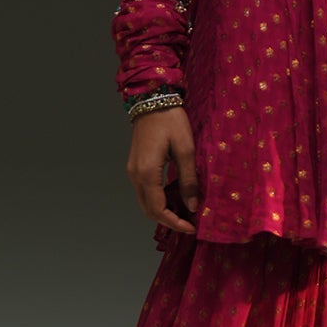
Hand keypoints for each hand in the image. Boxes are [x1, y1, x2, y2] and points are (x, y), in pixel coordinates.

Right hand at [125, 106, 200, 235]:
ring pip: (145, 202)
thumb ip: (188, 180)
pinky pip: (144, 191)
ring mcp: (133, 170)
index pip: (158, 210)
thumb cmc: (171, 120)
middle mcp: (135, 175)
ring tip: (185, 211)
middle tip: (189, 222)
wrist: (152, 99)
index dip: (175, 223)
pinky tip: (175, 197)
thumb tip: (193, 205)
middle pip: (149, 210)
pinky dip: (158, 200)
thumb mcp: (185, 149)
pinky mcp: (135, 165)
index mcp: (147, 173)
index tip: (192, 227)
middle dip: (169, 220)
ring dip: (163, 211)